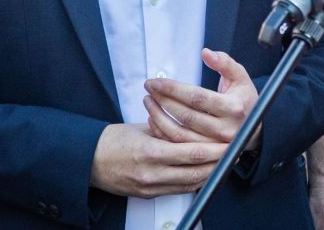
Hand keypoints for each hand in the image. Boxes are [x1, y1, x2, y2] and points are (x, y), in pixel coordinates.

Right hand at [89, 123, 224, 197]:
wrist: (87, 160)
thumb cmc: (114, 140)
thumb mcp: (144, 128)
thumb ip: (170, 131)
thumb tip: (196, 129)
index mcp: (151, 152)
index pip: (192, 154)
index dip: (216, 151)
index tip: (231, 144)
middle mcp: (152, 173)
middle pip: (196, 173)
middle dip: (219, 164)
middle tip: (235, 154)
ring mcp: (150, 187)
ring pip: (189, 185)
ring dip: (209, 175)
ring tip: (224, 163)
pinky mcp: (147, 195)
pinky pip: (178, 190)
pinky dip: (193, 182)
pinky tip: (203, 173)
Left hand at [143, 49, 257, 145]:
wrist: (253, 128)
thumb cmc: (243, 98)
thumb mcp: (240, 77)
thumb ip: (225, 63)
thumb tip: (206, 53)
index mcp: (234, 108)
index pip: (198, 98)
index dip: (174, 89)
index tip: (155, 82)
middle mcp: (225, 129)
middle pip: (186, 115)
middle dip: (163, 100)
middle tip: (148, 88)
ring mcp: (215, 145)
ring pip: (179, 133)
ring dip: (159, 117)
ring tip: (148, 101)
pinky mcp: (205, 155)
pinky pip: (178, 145)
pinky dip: (162, 132)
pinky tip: (153, 118)